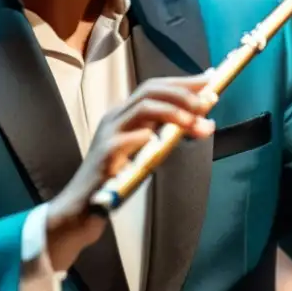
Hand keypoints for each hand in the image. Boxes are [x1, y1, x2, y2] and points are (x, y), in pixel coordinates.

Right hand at [45, 71, 214, 270]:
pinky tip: (156, 141)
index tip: (210, 80)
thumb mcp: (147, 154)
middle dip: (181, 92)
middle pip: (149, 91)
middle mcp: (115, 119)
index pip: (155, 88)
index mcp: (125, 115)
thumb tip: (205, 123)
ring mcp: (107, 136)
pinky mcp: (102, 158)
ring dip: (171, 112)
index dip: (182, 82)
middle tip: (206, 102)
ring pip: (140, 109)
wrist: (81, 210)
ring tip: (192, 122)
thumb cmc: (116, 181)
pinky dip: (142, 137)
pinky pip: (122, 141)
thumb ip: (170, 137)